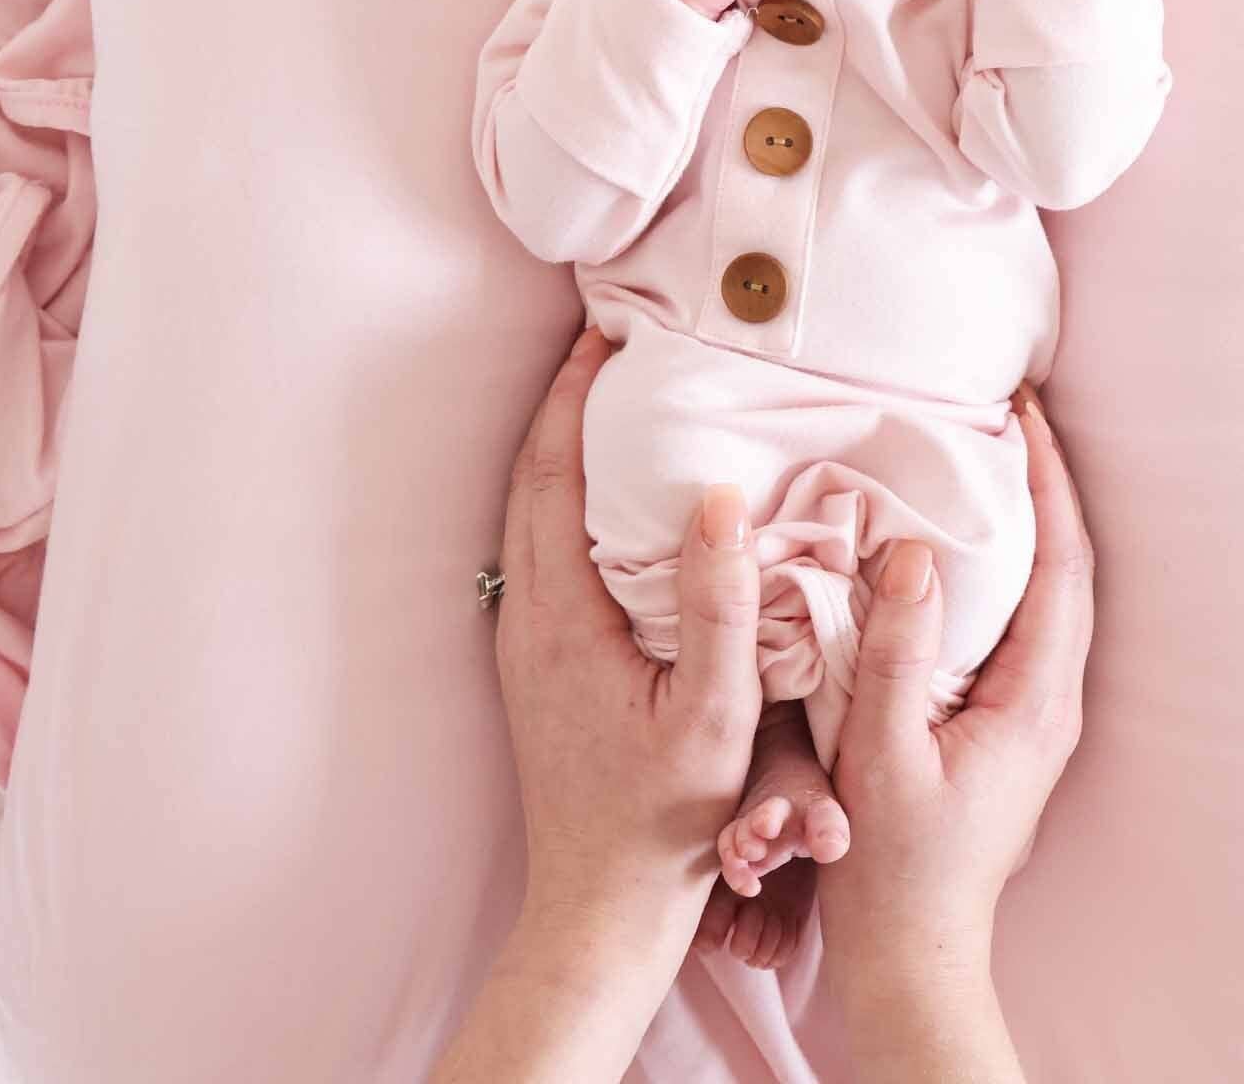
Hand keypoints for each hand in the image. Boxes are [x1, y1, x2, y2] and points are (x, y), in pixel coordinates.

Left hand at [495, 327, 763, 943]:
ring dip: (559, 446)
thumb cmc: (667, 817)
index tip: (602, 337)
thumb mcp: (717, 715)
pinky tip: (604, 491)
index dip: (573, 400)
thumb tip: (717, 498)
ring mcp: (524, 642)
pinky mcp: (535, 663)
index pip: (555, 477)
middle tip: (603, 342)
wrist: (603, 906)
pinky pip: (537, 548)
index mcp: (563, 619)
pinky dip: (562, 492)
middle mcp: (527, 620)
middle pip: (529, 481)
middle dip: (561, 404)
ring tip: (604, 396)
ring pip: (525, 514)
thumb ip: (719, 605)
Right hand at [816, 384, 1094, 999]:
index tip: (1023, 413)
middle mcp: (1051, 700)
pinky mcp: (1006, 721)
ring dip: (1029, 519)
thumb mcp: (882, 758)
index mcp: (1035, 701)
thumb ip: (895, 657)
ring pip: (1048, 591)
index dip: (1048, 482)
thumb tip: (912, 555)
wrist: (910, 952)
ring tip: (991, 456)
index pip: (1061, 565)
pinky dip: (1004, 563)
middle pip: (1068, 566)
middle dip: (1046, 483)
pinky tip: (964, 543)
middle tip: (1010, 414)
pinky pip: (1019, 618)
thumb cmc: (892, 866)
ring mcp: (1033, 712)